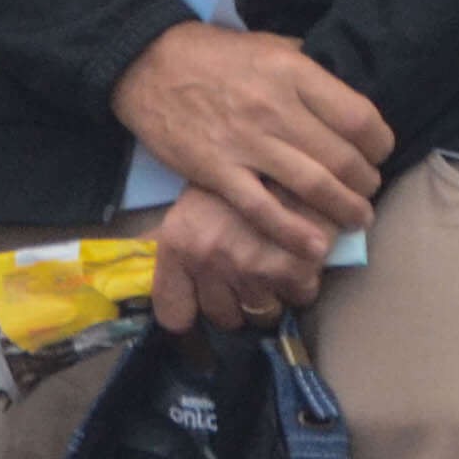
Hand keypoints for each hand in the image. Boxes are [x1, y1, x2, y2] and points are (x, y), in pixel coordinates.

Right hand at [108, 23, 388, 268]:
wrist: (146, 64)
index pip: (359, 117)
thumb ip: (309, 71)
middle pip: (342, 158)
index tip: (378, 153)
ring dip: (345, 209)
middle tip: (368, 190)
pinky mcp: (217, 172)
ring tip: (355, 218)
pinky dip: (294, 232)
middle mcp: (275, 109)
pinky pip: (263, 209)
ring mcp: (246, 143)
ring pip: (313, 187)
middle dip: (366, 182)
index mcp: (292, 72)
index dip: (380, 143)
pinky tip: (315, 246)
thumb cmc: (213, 54)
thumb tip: (347, 98)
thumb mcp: (269, 45)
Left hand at [149, 183, 326, 333]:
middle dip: (239, 300)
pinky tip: (299, 252)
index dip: (190, 313)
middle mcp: (209, 259)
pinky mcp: (293, 267)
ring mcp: (251, 266)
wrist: (285, 141)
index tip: (203, 303)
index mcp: (179, 243)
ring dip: (272, 292)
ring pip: (263, 311)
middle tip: (250, 269)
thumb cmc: (236, 168)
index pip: (173, 314)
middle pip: (225, 318)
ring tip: (275, 258)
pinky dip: (304, 280)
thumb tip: (154, 265)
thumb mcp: (193, 200)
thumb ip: (174, 239)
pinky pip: (300, 297)